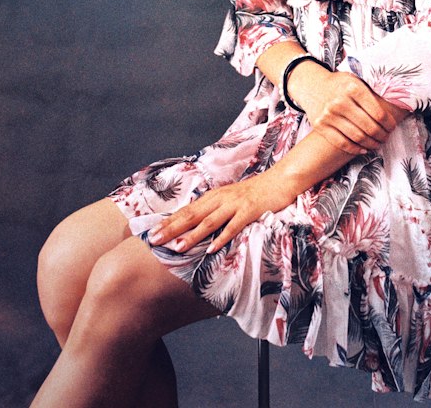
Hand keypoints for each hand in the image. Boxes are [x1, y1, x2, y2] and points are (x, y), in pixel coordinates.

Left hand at [146, 171, 296, 255]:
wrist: (280, 180)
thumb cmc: (254, 193)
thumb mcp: (230, 199)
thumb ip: (214, 210)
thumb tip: (195, 225)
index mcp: (213, 197)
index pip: (186, 210)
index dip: (168, 222)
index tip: (150, 234)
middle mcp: (220, 199)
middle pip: (192, 215)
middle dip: (172, 228)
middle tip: (153, 240)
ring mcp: (234, 204)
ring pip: (209, 221)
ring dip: (192, 235)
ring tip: (177, 247)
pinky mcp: (249, 210)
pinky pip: (233, 225)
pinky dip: (221, 237)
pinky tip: (211, 249)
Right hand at [288, 63, 403, 155]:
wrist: (311, 85)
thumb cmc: (340, 83)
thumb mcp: (356, 78)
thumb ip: (372, 89)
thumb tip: (399, 102)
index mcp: (353, 88)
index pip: (378, 112)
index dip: (389, 124)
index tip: (392, 127)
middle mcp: (340, 101)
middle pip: (369, 127)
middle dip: (382, 135)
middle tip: (386, 137)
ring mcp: (328, 115)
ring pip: (357, 137)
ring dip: (371, 144)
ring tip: (377, 143)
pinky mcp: (320, 126)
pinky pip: (342, 143)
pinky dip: (356, 149)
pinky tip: (364, 149)